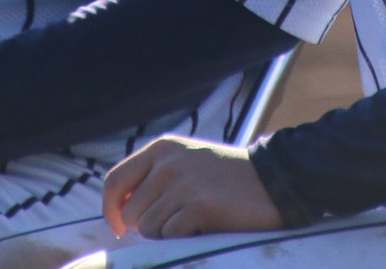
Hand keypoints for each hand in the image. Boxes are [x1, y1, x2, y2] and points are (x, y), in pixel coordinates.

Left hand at [102, 136, 282, 239]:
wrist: (275, 179)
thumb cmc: (228, 177)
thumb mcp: (186, 161)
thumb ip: (152, 176)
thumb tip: (118, 211)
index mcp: (161, 148)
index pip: (114, 181)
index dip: (111, 210)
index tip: (119, 227)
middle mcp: (168, 162)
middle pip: (131, 213)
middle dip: (148, 225)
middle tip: (177, 220)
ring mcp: (183, 183)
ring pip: (149, 229)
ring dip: (168, 233)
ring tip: (194, 220)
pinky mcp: (199, 205)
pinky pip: (171, 236)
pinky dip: (185, 238)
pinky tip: (206, 224)